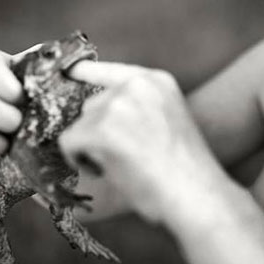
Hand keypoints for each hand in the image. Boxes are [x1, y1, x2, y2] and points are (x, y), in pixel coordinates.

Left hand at [59, 61, 225, 225]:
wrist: (195, 194)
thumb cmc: (186, 171)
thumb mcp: (167, 122)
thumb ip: (138, 109)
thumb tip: (98, 116)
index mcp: (157, 81)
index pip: (110, 69)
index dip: (85, 71)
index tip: (68, 70)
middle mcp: (137, 84)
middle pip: (92, 104)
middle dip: (98, 131)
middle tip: (120, 157)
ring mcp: (119, 104)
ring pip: (81, 124)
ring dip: (91, 147)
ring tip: (120, 165)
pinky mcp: (102, 128)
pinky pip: (70, 141)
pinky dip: (78, 159)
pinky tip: (103, 171)